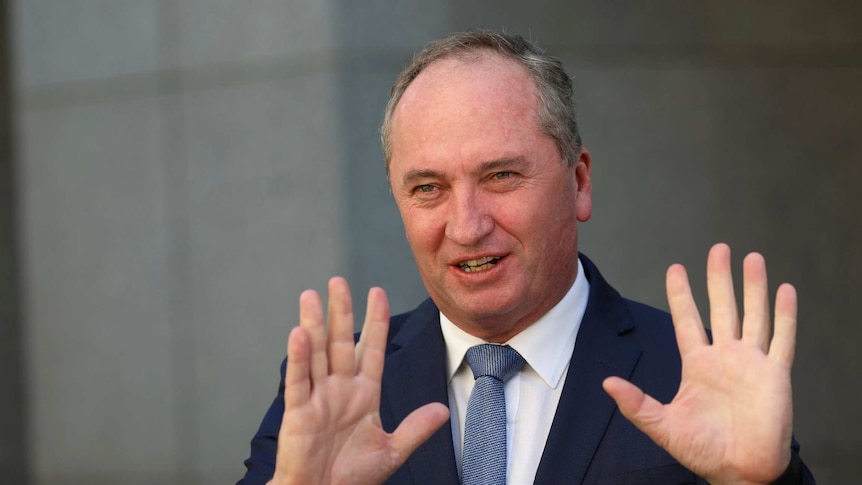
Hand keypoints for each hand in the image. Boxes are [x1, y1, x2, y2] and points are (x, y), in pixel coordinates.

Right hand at [269, 277, 449, 484]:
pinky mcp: (299, 412)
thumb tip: (442, 410)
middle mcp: (340, 389)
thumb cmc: (352, 477)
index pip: (372, 349)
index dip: (375, 321)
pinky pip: (299, 380)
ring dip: (314, 324)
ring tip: (310, 295)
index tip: (377, 292)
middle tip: (338, 281)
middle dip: (341, 312)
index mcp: (364, 394)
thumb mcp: (391, 451)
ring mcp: (319, 398)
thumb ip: (415, 429)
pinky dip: (298, 358)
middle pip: (341, 342)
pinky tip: (299, 333)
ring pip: (316, 353)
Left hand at [603, 243, 795, 483]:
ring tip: (752, 258)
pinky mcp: (775, 374)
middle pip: (722, 307)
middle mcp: (725, 357)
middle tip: (719, 248)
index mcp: (697, 364)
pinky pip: (782, 339)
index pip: (686, 320)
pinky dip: (785, 315)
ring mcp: (751, 363)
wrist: (739, 470)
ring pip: (753, 315)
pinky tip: (785, 290)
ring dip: (754, 287)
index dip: (682, 295)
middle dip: (719, 278)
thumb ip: (637, 404)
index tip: (676, 268)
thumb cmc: (703, 450)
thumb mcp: (663, 426)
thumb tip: (607, 383)